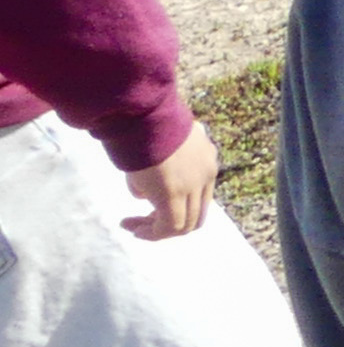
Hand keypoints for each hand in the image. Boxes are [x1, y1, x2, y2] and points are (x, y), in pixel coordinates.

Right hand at [121, 126, 215, 240]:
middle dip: (169, 221)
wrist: (142, 113)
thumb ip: (156, 169)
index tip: (149, 204)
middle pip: (196, 211)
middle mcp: (207, 173)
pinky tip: (134, 229)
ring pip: (185, 223)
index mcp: (207, 157)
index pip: (200, 192)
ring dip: (158, 230)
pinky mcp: (174, 195)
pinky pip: (170, 227)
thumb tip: (143, 193)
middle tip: (144, 222)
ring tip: (133, 228)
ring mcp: (194, 185)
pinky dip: (153, 233)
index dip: (178, 204)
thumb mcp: (156, 146)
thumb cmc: (144, 123)